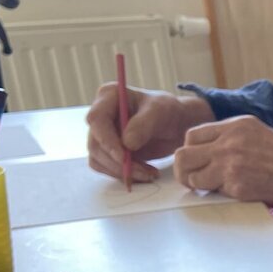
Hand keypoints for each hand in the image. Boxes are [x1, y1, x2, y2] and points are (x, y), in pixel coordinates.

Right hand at [86, 84, 212, 181]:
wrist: (176, 125)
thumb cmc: (168, 111)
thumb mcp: (160, 111)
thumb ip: (143, 124)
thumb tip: (126, 143)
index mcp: (109, 96)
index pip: (96, 119)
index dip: (107, 140)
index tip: (123, 157)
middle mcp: (101, 114)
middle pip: (95, 144)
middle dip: (118, 162)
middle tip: (144, 172)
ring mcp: (102, 134)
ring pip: (99, 159)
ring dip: (122, 171)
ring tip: (149, 174)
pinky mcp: (108, 150)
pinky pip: (107, 167)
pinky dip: (124, 174)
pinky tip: (145, 173)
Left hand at [173, 115, 272, 209]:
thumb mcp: (260, 134)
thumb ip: (234, 139)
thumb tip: (210, 153)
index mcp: (236, 125)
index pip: (192, 135)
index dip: (191, 151)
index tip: (199, 162)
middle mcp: (229, 141)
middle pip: (183, 155)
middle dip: (185, 170)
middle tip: (195, 180)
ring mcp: (231, 164)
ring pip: (191, 176)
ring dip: (199, 185)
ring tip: (215, 189)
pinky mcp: (237, 186)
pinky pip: (213, 193)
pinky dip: (220, 196)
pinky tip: (237, 194)